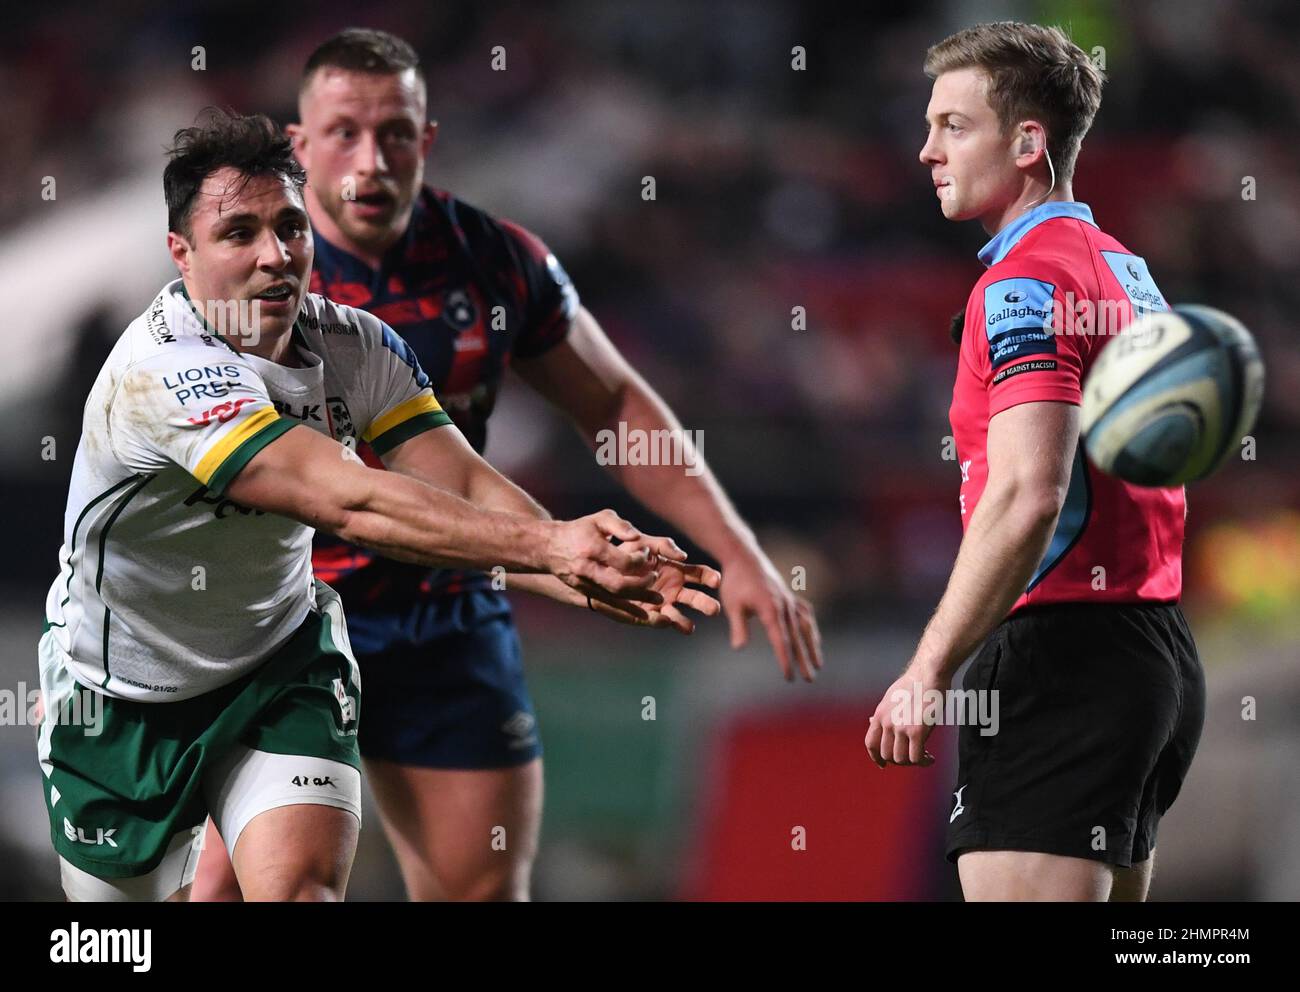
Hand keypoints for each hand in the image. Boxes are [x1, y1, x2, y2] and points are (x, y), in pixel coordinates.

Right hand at [547, 509, 672, 603]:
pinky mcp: (585, 593)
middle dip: (641, 584)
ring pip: (614, 599)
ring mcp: (585, 585)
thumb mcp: (599, 519)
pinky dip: (626, 612)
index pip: (622, 561)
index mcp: (592, 549)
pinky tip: (643, 615)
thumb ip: (620, 525)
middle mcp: (587, 570)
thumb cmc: (580, 530)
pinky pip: (608, 606)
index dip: (640, 560)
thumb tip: (637, 536)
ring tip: (659, 601)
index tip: (647, 554)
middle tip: (654, 577)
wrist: (550, 548)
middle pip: (618, 585)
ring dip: (638, 602)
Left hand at [589, 549, 722, 632]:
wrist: (600, 567)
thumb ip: (664, 544)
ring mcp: (660, 604)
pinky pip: (656, 621)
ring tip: (690, 628)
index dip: (708, 577)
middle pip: (694, 598)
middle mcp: (672, 589)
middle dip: (705, 604)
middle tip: (714, 609)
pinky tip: (666, 622)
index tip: (716, 580)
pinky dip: (661, 623)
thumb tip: (684, 556)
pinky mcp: (645, 614)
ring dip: (685, 622)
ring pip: (677, 615)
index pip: (699, 574)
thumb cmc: (625, 551)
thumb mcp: (643, 542)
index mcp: (676, 570)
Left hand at [720, 547, 822, 681]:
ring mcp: (789, 600)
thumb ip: (738, 626)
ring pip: (806, 626)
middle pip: (797, 637)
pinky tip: (813, 637)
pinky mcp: (789, 596)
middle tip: (810, 679)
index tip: (790, 677)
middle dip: (804, 659)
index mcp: (771, 609)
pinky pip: (805, 613)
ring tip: (819, 663)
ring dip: (812, 646)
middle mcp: (785, 605)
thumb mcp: (732, 604)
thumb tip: (739, 647)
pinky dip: (810, 627)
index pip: (781, 640)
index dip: (786, 660)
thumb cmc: (735, 581)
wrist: (744, 556)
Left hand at [864, 665, 948, 767]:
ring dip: (913, 762)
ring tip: (924, 757)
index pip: (870, 743)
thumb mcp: (890, 698)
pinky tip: (929, 758)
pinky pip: (916, 757)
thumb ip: (883, 714)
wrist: (928, 674)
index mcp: (879, 715)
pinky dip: (923, 762)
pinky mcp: (917, 731)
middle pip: (887, 755)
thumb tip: (870, 722)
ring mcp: (901, 728)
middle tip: (913, 757)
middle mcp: (887, 723)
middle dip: (900, 760)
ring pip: (901, 759)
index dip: (875, 757)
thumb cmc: (914, 684)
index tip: (883, 764)